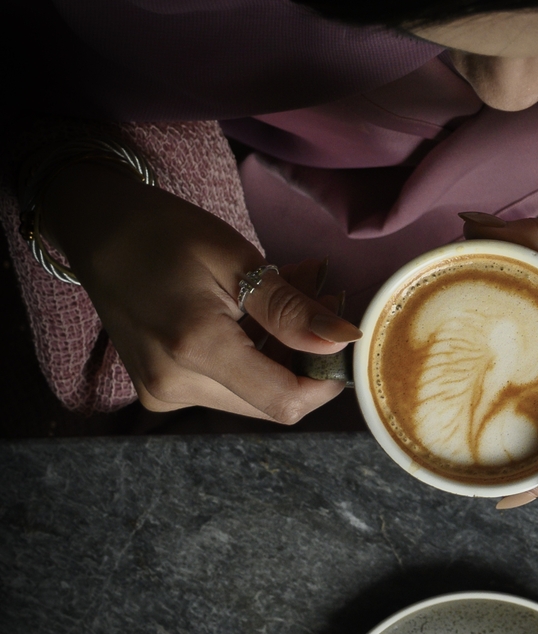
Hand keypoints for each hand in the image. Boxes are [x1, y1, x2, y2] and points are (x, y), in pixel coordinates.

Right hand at [40, 163, 360, 420]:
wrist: (99, 233)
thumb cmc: (164, 234)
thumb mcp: (238, 261)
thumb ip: (291, 310)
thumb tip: (342, 342)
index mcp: (194, 348)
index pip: (284, 400)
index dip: (326, 380)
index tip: (343, 340)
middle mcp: (175, 384)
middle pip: (271, 400)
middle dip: (307, 359)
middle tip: (323, 300)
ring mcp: (164, 392)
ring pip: (253, 394)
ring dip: (284, 354)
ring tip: (294, 295)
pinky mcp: (162, 390)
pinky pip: (228, 385)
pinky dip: (255, 355)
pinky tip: (260, 313)